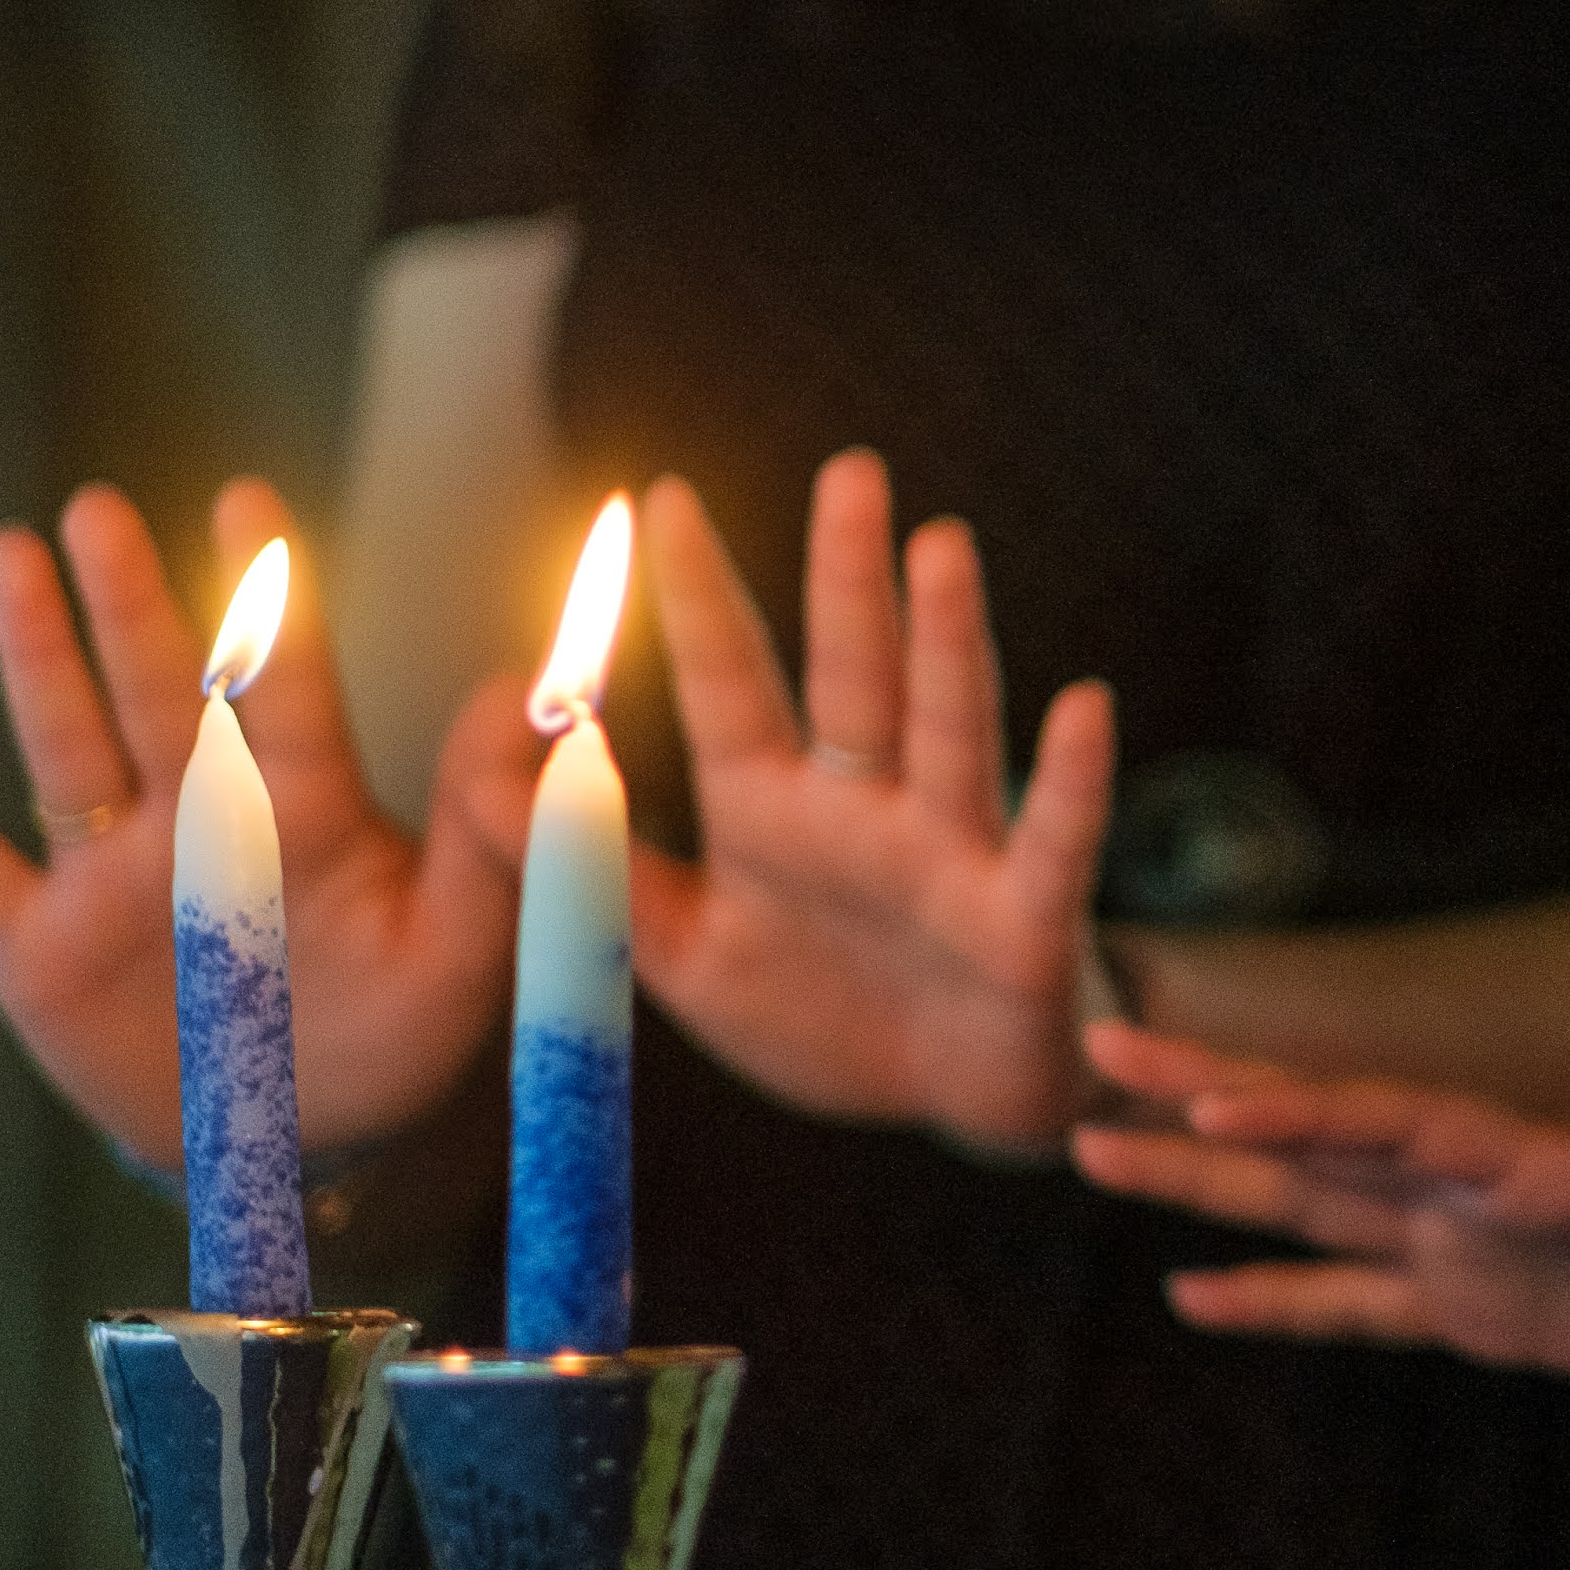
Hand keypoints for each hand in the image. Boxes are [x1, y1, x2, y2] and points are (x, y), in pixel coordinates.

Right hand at [0, 476, 540, 1166]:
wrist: (304, 1151)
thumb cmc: (399, 1037)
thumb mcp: (465, 945)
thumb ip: (493, 829)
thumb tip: (534, 701)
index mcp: (306, 812)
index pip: (283, 684)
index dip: (264, 598)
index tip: (244, 502)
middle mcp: (199, 821)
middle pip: (159, 693)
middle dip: (129, 604)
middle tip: (99, 508)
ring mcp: (110, 878)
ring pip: (65, 744)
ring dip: (34, 656)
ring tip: (10, 554)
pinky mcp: (36, 946)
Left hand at [628, 456, 1117, 1151]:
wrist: (948, 1100)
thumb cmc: (824, 1010)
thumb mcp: (685, 956)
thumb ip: (596, 875)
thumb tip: (486, 780)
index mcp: (772, 810)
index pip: (729, 685)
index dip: (698, 599)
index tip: (660, 499)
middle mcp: (864, 809)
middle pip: (852, 676)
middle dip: (846, 577)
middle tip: (848, 470)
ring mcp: (949, 853)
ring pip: (947, 729)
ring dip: (945, 640)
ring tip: (942, 546)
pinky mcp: (1022, 918)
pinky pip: (1050, 842)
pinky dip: (1069, 779)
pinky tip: (1083, 709)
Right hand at [1068, 1022, 1569, 1376]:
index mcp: (1533, 1160)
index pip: (1396, 1124)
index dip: (1304, 1114)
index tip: (1206, 1101)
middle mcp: (1474, 1188)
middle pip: (1315, 1137)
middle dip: (1204, 1098)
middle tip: (1095, 1047)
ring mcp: (1466, 1245)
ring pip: (1307, 1208)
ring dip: (1203, 1185)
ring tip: (1089, 1152)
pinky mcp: (1482, 1308)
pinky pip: (1356, 1303)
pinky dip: (1277, 1303)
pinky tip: (1192, 1298)